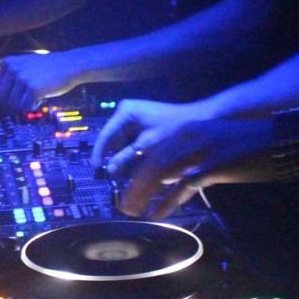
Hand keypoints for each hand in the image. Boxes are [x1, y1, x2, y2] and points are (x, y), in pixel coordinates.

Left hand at [0, 51, 81, 110]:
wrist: (69, 65)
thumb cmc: (48, 67)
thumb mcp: (25, 64)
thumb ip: (11, 75)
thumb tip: (0, 97)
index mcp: (8, 62)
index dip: (7, 97)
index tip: (17, 98)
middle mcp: (13, 69)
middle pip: (2, 97)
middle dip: (13, 103)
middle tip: (25, 101)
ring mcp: (22, 78)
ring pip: (13, 104)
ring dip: (24, 104)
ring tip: (36, 96)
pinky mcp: (33, 89)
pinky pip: (25, 107)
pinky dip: (33, 106)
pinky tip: (42, 98)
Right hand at [91, 98, 205, 174]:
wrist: (202, 121)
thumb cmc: (176, 133)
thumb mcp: (150, 151)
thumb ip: (129, 166)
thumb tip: (114, 185)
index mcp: (126, 113)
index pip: (105, 136)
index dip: (99, 156)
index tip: (96, 172)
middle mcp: (127, 113)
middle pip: (115, 142)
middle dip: (117, 160)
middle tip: (117, 178)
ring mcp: (137, 119)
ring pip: (125, 146)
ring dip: (128, 161)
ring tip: (132, 175)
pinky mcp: (145, 127)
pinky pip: (135, 145)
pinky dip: (137, 157)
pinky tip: (143, 167)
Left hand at [115, 117, 274, 219]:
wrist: (280, 139)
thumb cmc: (248, 145)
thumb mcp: (212, 145)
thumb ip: (190, 158)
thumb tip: (171, 178)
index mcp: (188, 129)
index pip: (152, 150)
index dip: (135, 171)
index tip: (125, 188)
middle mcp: (189, 136)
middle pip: (150, 161)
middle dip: (133, 185)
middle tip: (123, 205)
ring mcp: (201, 149)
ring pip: (160, 172)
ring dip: (143, 194)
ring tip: (133, 211)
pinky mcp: (215, 165)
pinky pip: (183, 185)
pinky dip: (167, 201)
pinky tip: (157, 213)